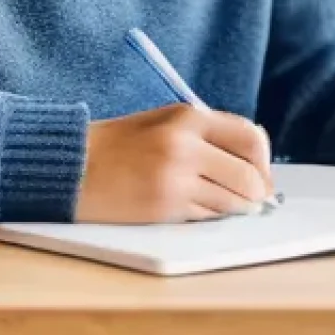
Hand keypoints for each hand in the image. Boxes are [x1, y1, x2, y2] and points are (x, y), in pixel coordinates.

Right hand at [75, 104, 273, 223]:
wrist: (71, 166)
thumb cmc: (119, 144)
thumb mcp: (165, 121)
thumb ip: (208, 134)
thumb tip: (252, 160)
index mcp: (188, 117)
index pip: (250, 137)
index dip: (263, 160)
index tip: (261, 173)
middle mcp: (186, 145)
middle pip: (249, 176)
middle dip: (257, 191)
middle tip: (255, 198)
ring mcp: (176, 178)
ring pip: (232, 201)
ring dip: (237, 208)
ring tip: (228, 205)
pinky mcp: (164, 207)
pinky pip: (208, 216)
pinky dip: (212, 216)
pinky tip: (200, 208)